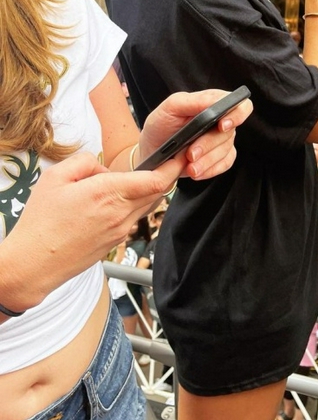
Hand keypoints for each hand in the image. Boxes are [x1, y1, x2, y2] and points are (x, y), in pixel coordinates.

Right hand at [0, 153, 185, 311]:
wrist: (33, 264)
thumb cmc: (41, 222)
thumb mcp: (56, 177)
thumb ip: (86, 162)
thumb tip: (105, 169)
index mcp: (108, 193)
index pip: (157, 180)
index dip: (174, 166)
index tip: (181, 155)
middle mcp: (120, 213)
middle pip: (159, 191)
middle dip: (168, 175)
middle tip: (169, 161)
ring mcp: (120, 230)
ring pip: (148, 205)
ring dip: (150, 191)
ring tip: (140, 178)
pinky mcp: (116, 242)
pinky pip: (134, 218)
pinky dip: (135, 206)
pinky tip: (119, 200)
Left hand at [138, 89, 252, 179]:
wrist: (152, 153)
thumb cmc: (161, 127)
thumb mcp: (171, 108)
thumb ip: (194, 101)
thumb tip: (217, 101)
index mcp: (213, 103)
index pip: (240, 105)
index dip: (236, 114)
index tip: (222, 126)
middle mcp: (221, 120)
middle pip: (231, 132)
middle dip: (209, 144)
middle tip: (190, 154)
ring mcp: (222, 140)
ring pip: (226, 150)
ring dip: (206, 161)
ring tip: (188, 167)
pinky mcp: (221, 157)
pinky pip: (225, 164)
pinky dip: (209, 169)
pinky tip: (195, 171)